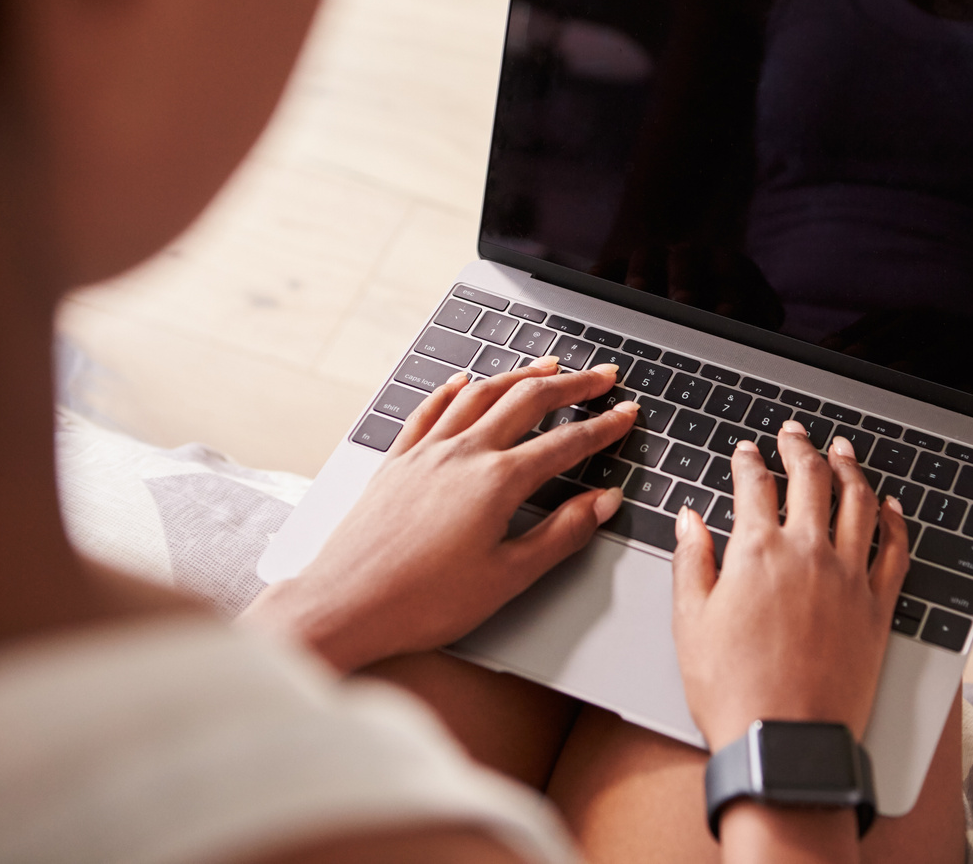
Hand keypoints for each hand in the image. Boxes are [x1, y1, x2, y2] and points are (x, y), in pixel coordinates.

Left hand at [242, 359, 637, 671]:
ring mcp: (425, 454)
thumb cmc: (423, 602)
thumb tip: (602, 502)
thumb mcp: (508, 578)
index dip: (604, 427)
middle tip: (602, 376)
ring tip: (547, 366)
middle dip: (572, 384)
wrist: (345, 605)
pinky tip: (464, 381)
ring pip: (480, 395)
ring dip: (519, 375)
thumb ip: (561, 534)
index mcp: (496, 482)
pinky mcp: (396, 463)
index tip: (627, 414)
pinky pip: (429, 410)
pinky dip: (454, 390)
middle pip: (527, 401)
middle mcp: (462, 455)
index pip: (566, 443)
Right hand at [670, 422, 910, 750]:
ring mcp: (849, 578)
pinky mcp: (878, 607)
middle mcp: (808, 554)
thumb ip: (691, 561)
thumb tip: (690, 519)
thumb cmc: (733, 691)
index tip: (747, 452)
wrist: (786, 743)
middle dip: (800, 448)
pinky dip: (893, 519)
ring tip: (842, 450)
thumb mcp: (691, 623)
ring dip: (850, 468)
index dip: (749, 461)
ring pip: (858, 502)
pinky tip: (888, 504)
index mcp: (758, 552)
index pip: (755, 486)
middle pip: (811, 479)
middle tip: (794, 434)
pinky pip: (894, 550)